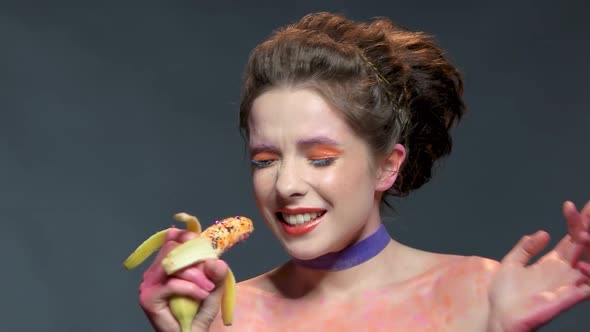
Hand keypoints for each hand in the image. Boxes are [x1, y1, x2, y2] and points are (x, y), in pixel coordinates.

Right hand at [138, 227, 227, 331]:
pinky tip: (201, 296)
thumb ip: (216, 273)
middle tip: (209, 276)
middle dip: (195, 259)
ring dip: (195, 276)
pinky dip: (190, 288)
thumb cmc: (199, 311)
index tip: (203, 242)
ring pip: (171, 265)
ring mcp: (149, 284)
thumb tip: (216, 260)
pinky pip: (171, 284)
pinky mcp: (148, 298)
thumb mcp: (213, 287)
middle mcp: (155, 271)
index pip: (172, 239)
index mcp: (167, 264)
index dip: (187, 236)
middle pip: (172, 249)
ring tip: (208, 289)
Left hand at [487, 200, 589, 331]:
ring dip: (589, 248)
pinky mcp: (564, 300)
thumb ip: (525, 248)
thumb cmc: (505, 296)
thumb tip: (543, 232)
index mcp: (552, 263)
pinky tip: (584, 265)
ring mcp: (566, 285)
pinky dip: (587, 277)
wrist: (500, 318)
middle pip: (584, 245)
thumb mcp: (512, 263)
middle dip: (588, 226)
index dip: (575, 221)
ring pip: (589, 264)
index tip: (571, 204)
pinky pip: (584, 289)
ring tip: (585, 232)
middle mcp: (564, 272)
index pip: (571, 238)